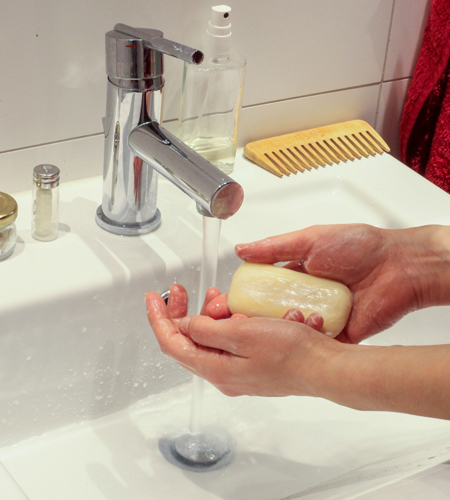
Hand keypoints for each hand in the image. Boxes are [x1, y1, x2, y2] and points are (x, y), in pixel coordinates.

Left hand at [145, 285, 330, 396]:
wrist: (325, 367)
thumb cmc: (291, 352)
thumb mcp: (242, 333)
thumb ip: (208, 330)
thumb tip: (186, 326)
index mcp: (215, 368)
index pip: (172, 343)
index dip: (158, 318)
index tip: (153, 297)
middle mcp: (223, 374)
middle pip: (188, 341)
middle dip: (182, 313)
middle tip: (181, 290)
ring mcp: (238, 371)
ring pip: (209, 340)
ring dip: (207, 315)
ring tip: (216, 296)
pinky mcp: (252, 365)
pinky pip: (229, 342)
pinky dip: (226, 322)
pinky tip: (237, 310)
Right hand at [230, 224, 449, 342]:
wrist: (399, 266)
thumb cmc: (359, 246)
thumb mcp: (310, 239)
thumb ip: (275, 247)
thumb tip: (241, 250)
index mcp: (294, 275)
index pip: (259, 291)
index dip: (240, 298)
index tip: (222, 304)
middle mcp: (303, 298)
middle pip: (268, 314)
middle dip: (250, 320)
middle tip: (235, 322)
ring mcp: (318, 317)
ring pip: (287, 331)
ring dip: (276, 329)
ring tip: (274, 321)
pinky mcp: (335, 335)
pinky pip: (313, 343)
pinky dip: (303, 340)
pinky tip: (297, 332)